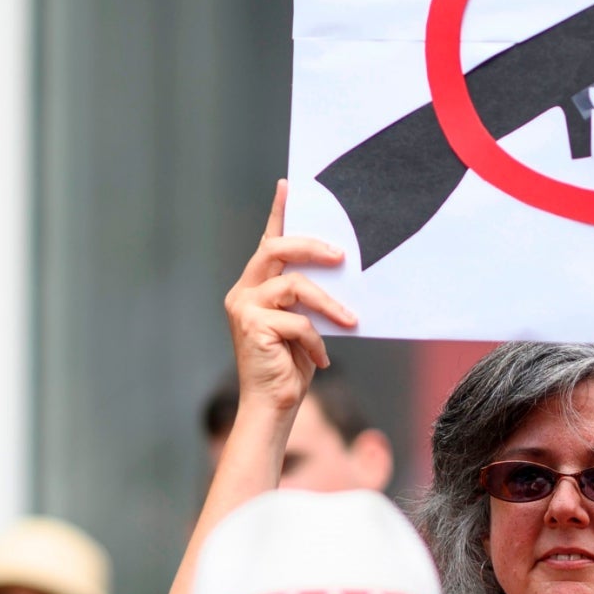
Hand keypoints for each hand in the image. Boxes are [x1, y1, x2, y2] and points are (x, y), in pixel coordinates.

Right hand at [224, 180, 355, 420]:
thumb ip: (307, 297)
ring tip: (350, 321)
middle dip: (312, 246)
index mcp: (254, 286)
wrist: (273, 408)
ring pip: (294, 286)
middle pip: (277, 249)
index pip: (269, 242)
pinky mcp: (251, 326)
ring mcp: (243, 307)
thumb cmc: (291, 367)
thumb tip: (338, 270)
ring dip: (328, 305)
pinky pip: (297, 321)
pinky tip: (322, 358)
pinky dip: (316, 340)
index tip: (288, 185)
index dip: (279, 214)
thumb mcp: (303, 325)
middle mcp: (243, 291)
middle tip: (342, 256)